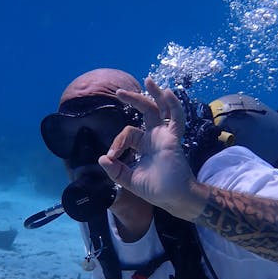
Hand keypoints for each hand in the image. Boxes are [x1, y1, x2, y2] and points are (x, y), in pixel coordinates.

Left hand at [98, 77, 206, 220]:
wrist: (173, 197)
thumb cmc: (155, 190)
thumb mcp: (129, 180)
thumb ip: (115, 170)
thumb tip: (102, 158)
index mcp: (144, 144)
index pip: (128, 133)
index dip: (117, 142)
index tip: (113, 156)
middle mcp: (154, 136)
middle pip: (145, 111)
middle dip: (134, 99)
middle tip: (119, 92)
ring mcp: (165, 135)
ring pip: (161, 109)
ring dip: (155, 94)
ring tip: (148, 80)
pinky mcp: (173, 138)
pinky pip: (175, 118)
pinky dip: (173, 105)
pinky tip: (167, 93)